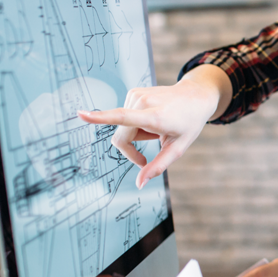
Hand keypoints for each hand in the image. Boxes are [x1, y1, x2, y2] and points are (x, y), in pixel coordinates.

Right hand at [77, 65, 229, 188]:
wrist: (196, 96)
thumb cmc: (189, 123)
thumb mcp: (178, 149)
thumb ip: (158, 166)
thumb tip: (140, 184)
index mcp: (155, 117)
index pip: (123, 118)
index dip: (101, 118)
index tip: (81, 115)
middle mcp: (143, 103)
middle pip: (121, 137)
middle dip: (130, 150)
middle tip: (150, 153)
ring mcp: (137, 95)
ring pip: (123, 128)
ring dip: (137, 134)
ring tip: (157, 127)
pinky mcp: (133, 92)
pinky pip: (125, 117)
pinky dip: (136, 123)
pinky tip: (152, 119)